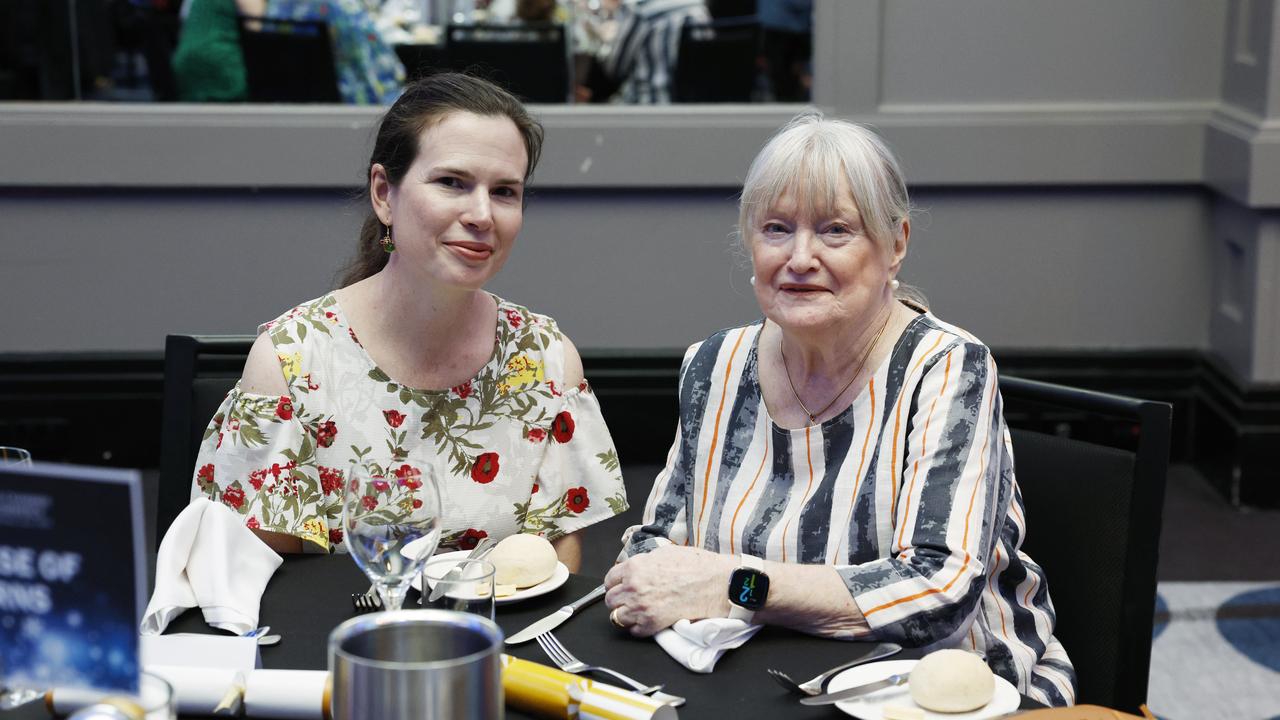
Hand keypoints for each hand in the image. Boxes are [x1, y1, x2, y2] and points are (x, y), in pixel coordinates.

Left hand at [603, 546, 735, 635]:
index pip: (609, 580)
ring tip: (638, 612)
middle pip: (611, 600)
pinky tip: (648, 620)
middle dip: (619, 600)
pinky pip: (634, 631)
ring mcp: (641, 607)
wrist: (716, 582)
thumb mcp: (664, 553)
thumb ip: (644, 563)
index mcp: (635, 567)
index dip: (616, 584)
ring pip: (617, 617)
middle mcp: (634, 587)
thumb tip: (635, 569)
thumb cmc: (696, 566)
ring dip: (626, 616)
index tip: (620, 587)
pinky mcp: (653, 623)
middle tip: (630, 601)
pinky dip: (639, 628)